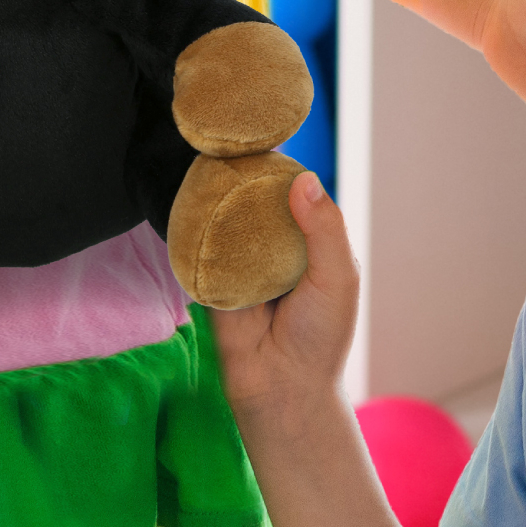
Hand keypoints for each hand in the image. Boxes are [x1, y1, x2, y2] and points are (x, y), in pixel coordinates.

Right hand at [213, 170, 356, 422]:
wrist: (281, 388)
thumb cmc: (321, 336)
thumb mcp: (337, 276)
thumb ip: (324, 229)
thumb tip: (303, 178)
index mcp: (311, 245)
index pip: (295, 197)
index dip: (281, 171)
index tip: (261, 137)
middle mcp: (276, 250)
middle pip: (256, 205)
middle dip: (243, 180)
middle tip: (224, 146)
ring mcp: (242, 265)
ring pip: (227, 222)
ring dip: (217, 201)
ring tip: (203, 165)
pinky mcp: (211, 280)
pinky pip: (201, 249)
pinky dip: (196, 230)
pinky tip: (188, 203)